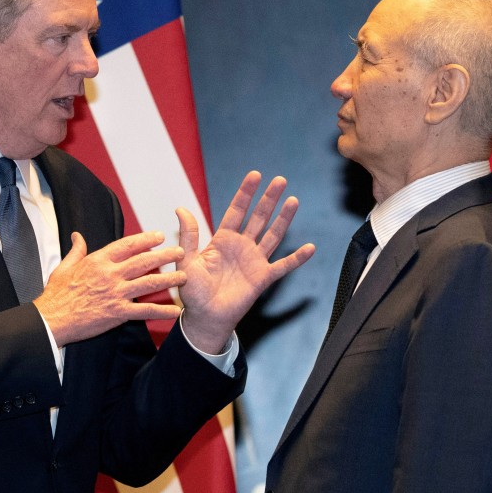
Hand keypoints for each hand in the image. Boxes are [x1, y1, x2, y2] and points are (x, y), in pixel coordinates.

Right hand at [34, 230, 184, 345]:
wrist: (52, 319)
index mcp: (98, 261)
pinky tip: (175, 310)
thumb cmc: (56, 295)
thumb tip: (77, 236)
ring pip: (149, 283)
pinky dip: (162, 311)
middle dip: (164, 255)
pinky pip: (145, 310)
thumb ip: (76, 250)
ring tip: (184, 276)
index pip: (127, 245)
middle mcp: (110, 274)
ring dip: (169, 279)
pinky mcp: (118, 313)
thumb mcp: (63, 267)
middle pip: (144, 261)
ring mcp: (116, 294)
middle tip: (180, 251)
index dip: (145, 239)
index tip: (158, 236)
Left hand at [177, 171, 314, 353]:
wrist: (204, 317)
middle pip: (258, 217)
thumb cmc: (193, 291)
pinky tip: (310, 247)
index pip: (237, 210)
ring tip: (293, 200)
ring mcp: (254, 260)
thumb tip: (181, 209)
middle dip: (268, 199)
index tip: (255, 175)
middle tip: (279, 180)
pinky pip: (283, 266)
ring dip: (283, 219)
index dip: (246, 193)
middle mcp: (241, 246)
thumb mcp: (187, 260)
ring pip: (273, 235)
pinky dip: (297, 258)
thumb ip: (188, 235)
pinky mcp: (263, 277)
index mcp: (223, 239)